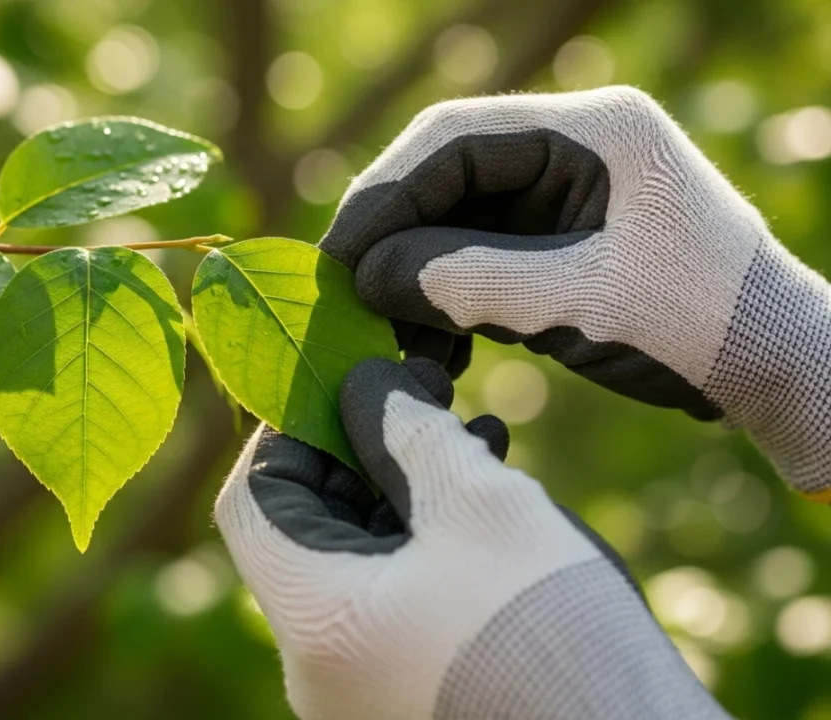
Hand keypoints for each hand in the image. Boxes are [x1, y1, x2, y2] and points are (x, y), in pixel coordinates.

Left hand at [216, 358, 727, 719]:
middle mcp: (320, 664)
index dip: (292, 429)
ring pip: (360, 557)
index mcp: (315, 620)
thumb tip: (365, 382)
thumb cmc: (552, 630)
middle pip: (308, 527)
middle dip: (363, 450)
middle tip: (420, 396)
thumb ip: (407, 432)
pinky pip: (394, 595)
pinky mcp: (410, 687)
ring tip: (473, 433)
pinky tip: (488, 492)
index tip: (349, 383)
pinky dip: (428, 537)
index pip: (254, 500)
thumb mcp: (479, 507)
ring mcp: (364, 683)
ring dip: (406, 487)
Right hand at [320, 86, 830, 498]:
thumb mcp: (575, 299)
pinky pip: (481, 263)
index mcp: (591, 131)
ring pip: (457, 225)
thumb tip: (366, 275)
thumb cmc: (694, 325)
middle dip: (394, 241)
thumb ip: (465, 279)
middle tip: (347, 300)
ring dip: (417, 282)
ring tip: (389, 341)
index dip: (385, 195)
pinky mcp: (559, 247)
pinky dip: (450, 304)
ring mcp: (564, 199)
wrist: (770, 367)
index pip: (454, 140)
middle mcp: (571, 150)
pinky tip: (434, 352)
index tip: (337, 258)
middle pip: (448, 179)